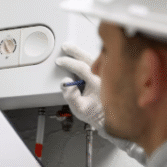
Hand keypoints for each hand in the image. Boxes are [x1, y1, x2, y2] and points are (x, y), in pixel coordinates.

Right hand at [56, 43, 145, 165]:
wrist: (107, 119)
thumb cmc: (94, 114)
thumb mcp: (79, 109)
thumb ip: (71, 96)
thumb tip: (65, 82)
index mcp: (98, 83)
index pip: (81, 68)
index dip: (69, 63)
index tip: (60, 61)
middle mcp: (104, 76)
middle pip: (89, 58)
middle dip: (76, 52)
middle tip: (65, 47)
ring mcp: (105, 75)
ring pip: (94, 59)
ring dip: (82, 53)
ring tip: (71, 49)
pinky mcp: (105, 76)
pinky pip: (98, 62)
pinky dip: (88, 58)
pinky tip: (81, 57)